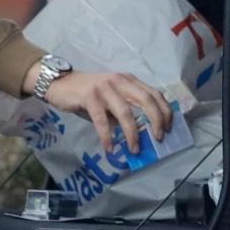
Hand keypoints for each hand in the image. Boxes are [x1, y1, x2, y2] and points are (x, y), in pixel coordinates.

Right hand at [24, 64, 172, 152]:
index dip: (164, 111)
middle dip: (156, 120)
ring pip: (126, 111)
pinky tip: (110, 148)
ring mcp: (105, 87)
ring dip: (133, 134)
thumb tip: (142, 135)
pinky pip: (102, 120)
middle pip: (146, 100)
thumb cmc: (89, 95)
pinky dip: (107, 136)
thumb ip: (126, 111)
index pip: (154, 93)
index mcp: (129, 80)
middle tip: (159, 139)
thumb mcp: (112, 100)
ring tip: (134, 150)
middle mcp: (120, 80)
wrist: (60, 84)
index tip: (169, 128)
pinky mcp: (90, 96)